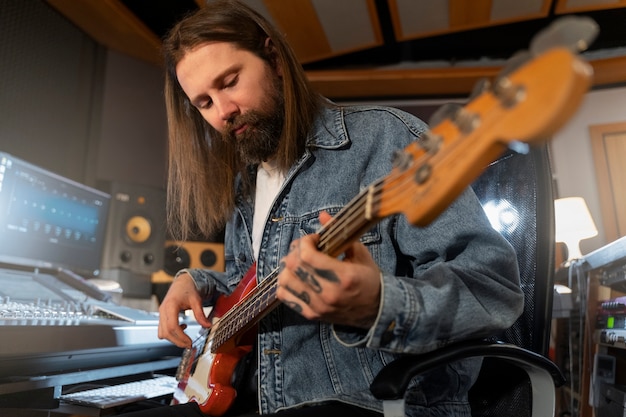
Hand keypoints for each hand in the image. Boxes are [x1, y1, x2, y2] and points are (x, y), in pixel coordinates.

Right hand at [157, 272, 211, 347]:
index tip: (190, 342)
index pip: (172, 326)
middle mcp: (163, 310)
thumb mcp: (196, 300)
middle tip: (189, 345)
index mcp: (171, 305)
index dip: (180, 337)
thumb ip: (200, 314)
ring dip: (173, 338)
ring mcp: (161, 313)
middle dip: (177, 341)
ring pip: (162, 333)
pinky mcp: (162, 316)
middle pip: (166, 332)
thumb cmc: (188, 289)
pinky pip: (162, 329)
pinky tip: (182, 328)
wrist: (182, 282)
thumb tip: (207, 326)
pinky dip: (170, 333)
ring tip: (186, 337)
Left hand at [276, 212, 381, 327]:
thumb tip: (322, 215)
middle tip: (304, 248)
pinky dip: (284, 284)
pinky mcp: (311, 315)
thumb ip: (339, 233)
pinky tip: (294, 277)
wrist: (377, 309)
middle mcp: (328, 293)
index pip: (308, 256)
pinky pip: (285, 297)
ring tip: (297, 262)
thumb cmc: (370, 279)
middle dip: (295, 251)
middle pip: (293, 267)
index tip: (313, 239)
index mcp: (343, 277)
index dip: (305, 242)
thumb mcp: (359, 253)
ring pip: (285, 282)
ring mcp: (318, 306)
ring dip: (287, 267)